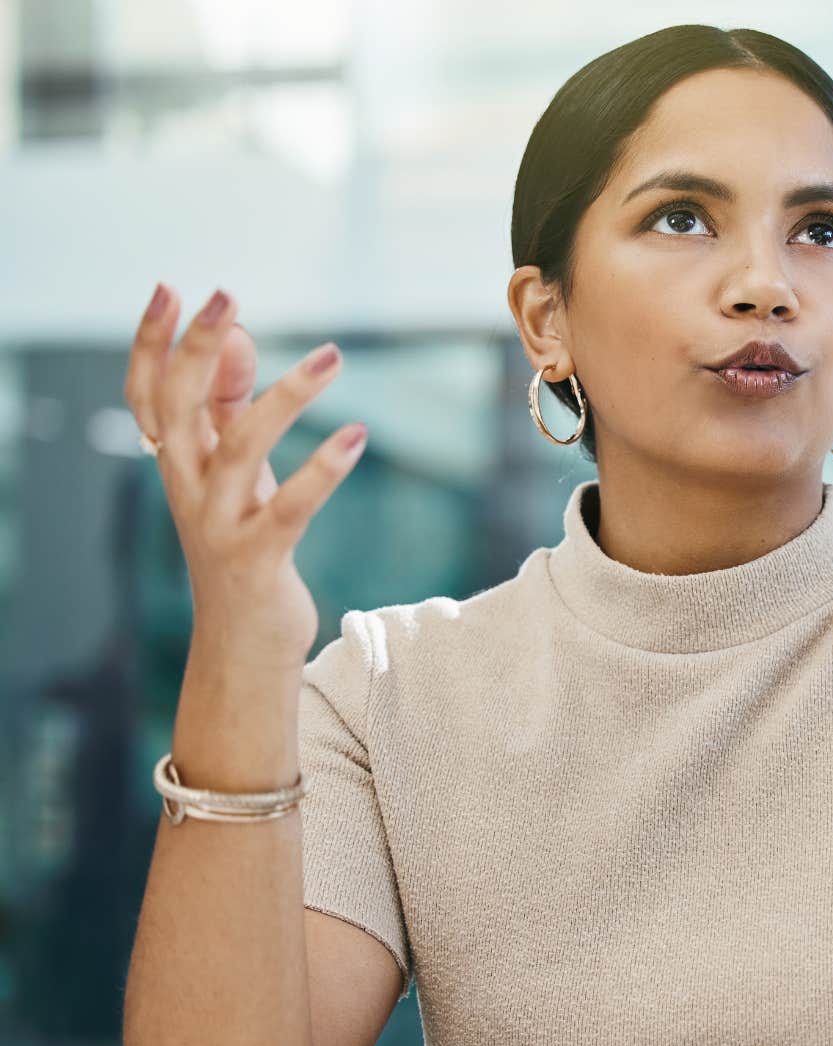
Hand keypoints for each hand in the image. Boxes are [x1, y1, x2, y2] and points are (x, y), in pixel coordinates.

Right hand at [124, 285, 365, 673]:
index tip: (170, 289)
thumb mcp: (235, 472)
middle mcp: (187, 488)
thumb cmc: (243, 542)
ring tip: (332, 356)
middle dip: (198, 348)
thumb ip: (231, 406)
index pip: (148, 394)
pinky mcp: (258, 557)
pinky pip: (289, 507)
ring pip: (239, 449)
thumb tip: (237, 334)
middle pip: (179, 407)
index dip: (152, 343)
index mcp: (177, 463)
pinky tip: (357, 436)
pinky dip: (323, 470)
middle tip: (224, 295)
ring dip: (285, 397)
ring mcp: (218, 524)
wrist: (242, 642)